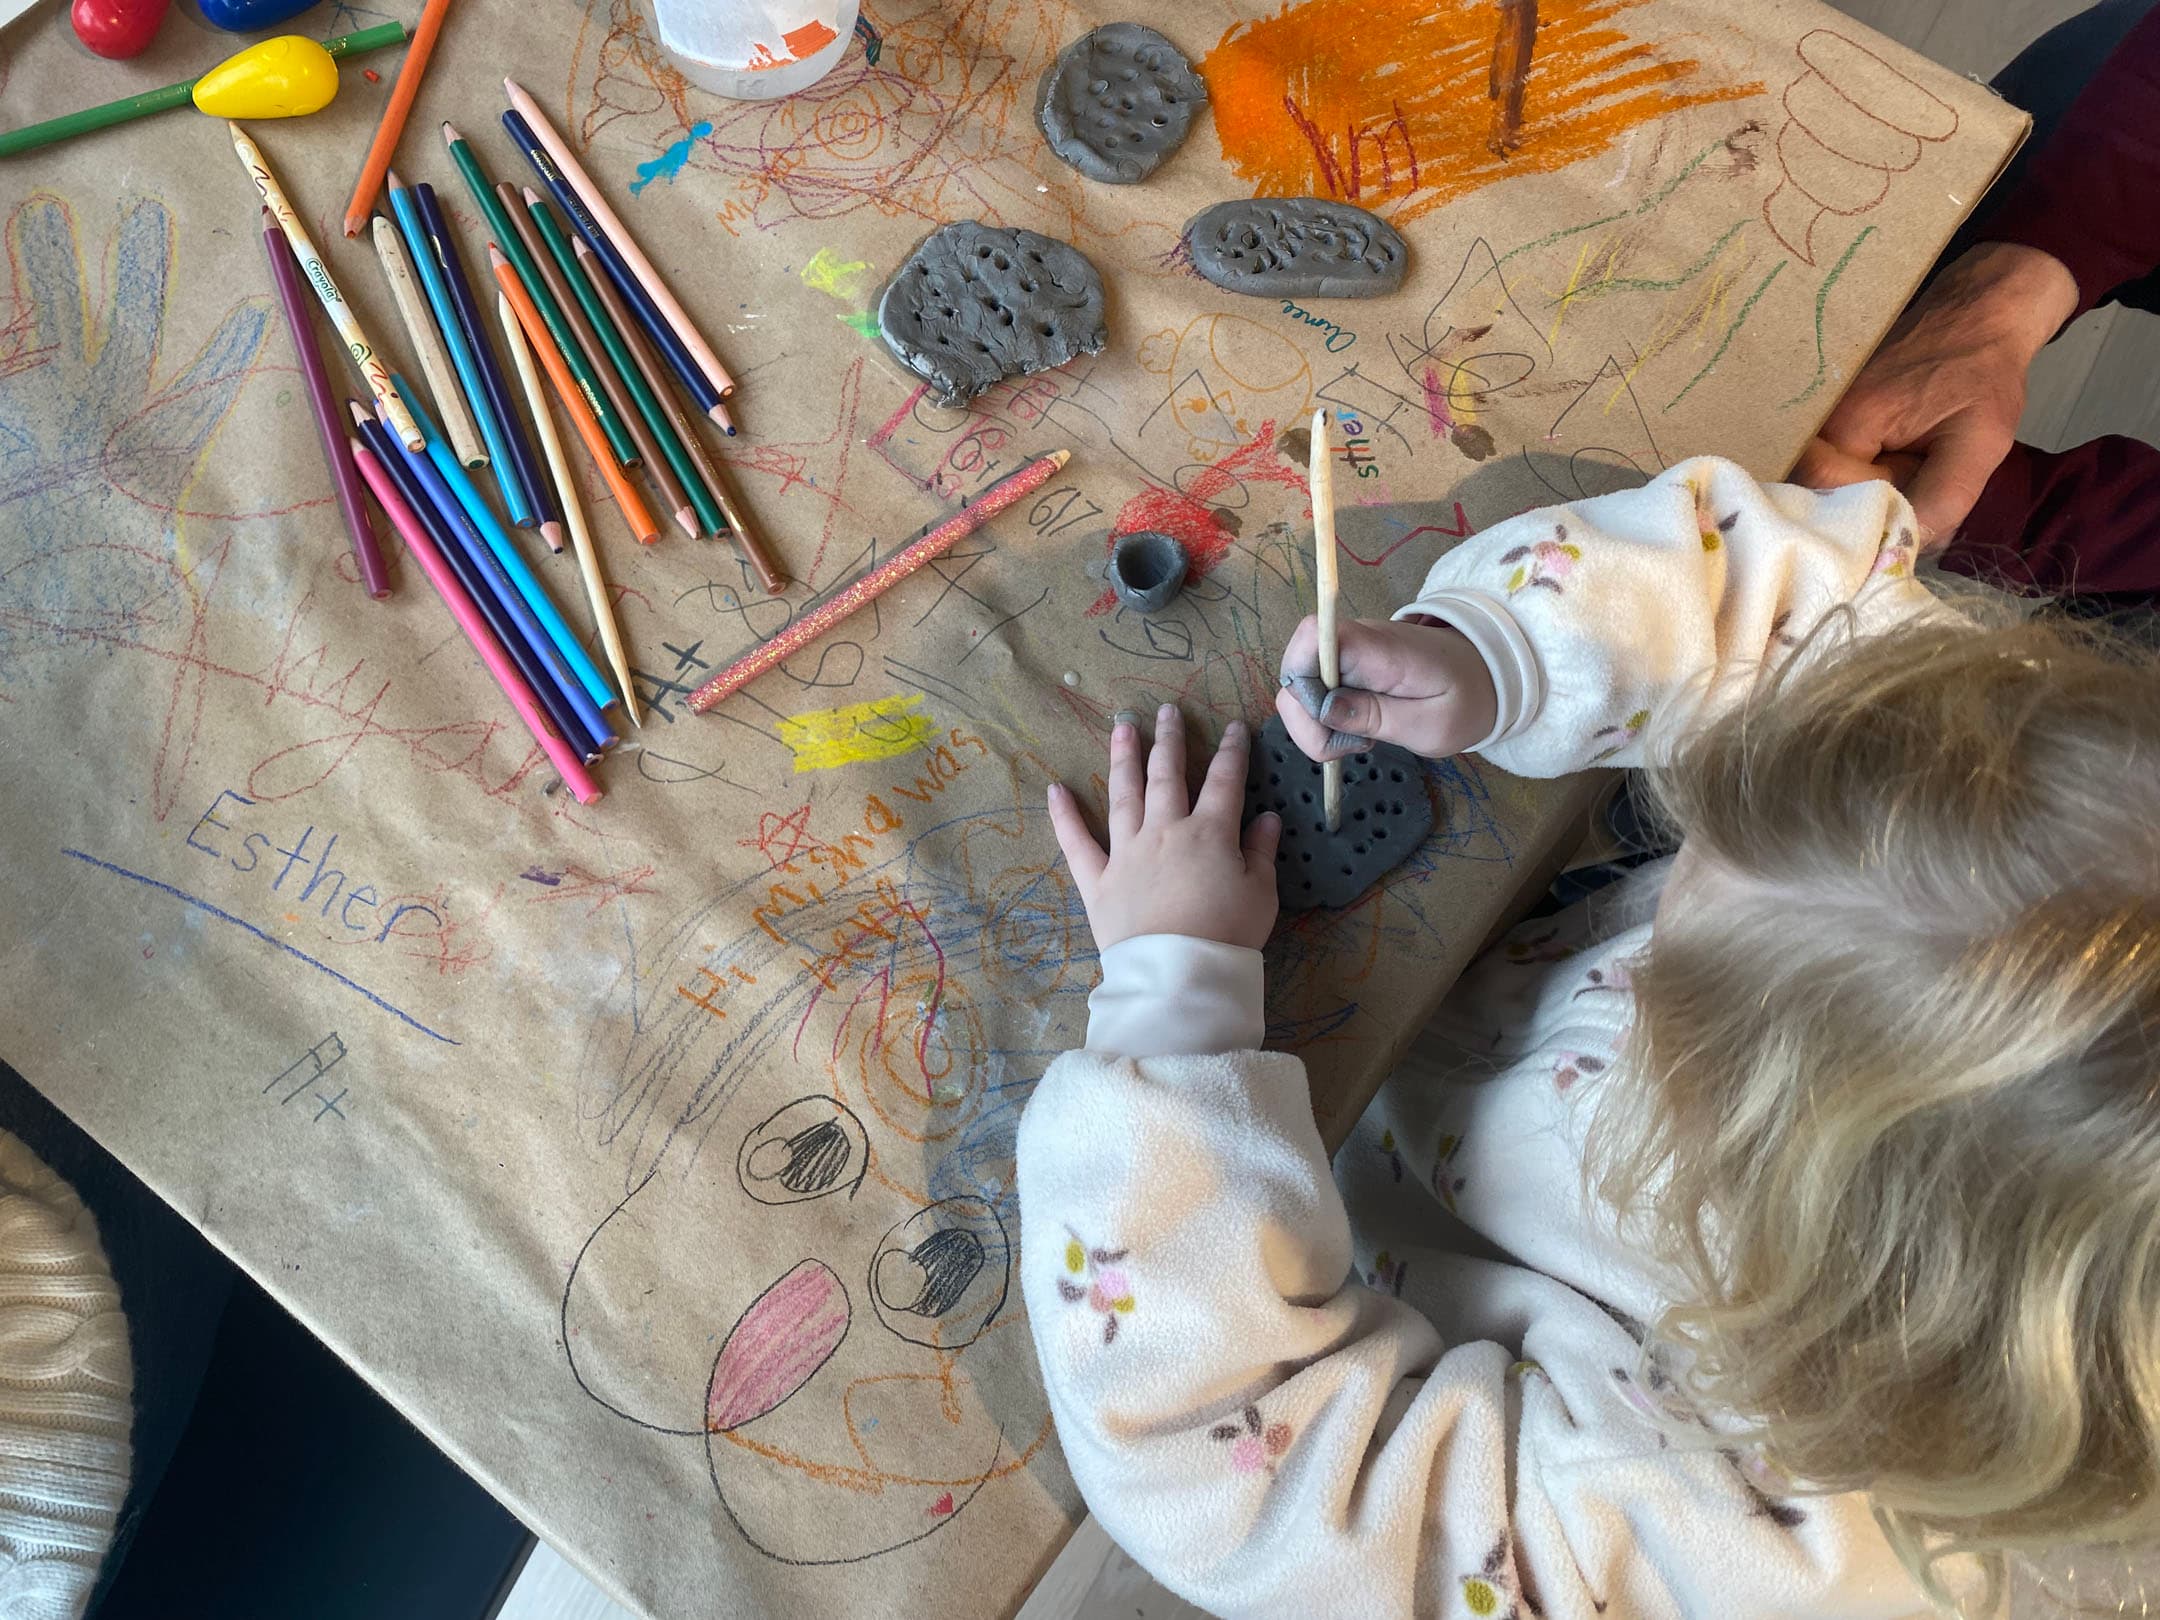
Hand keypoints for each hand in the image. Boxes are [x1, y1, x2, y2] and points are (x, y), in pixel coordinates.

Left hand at [1046, 705, 1280, 950]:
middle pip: (1167, 775)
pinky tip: (1055, 789)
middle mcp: (1165, 831)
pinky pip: (1076, 843)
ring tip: (1122, 727)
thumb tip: (1267, 817)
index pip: (1224, 781)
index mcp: (1209, 833)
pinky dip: (1064, 815)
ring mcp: (1127, 853)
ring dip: (1123, 757)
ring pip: (1124, 795)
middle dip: (1169, 740)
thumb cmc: (1227, 935)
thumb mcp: (1261, 894)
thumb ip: (1261, 852)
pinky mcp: (1097, 881)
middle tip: (1167, 711)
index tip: (1234, 728)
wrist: (1179, 975)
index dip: (1231, 752)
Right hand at [1274, 617, 1496, 761]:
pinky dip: (1324, 719)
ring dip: (1315, 724)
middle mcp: (1354, 641)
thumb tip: (1324, 709)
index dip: (1303, 683)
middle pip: (1294, 669)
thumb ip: (1378, 717)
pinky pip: (1313, 691)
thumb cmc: (1466, 700)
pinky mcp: (1344, 667)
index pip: (1312, 637)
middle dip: (1306, 720)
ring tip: (1360, 739)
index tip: (1333, 722)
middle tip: (1351, 746)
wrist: (1486, 675)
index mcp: (1379, 649)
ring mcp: (1346, 653)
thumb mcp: (1432, 726)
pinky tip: (1357, 730)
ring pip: (1298, 685)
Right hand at [1790, 242, 2077, 543]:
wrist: (1984, 310)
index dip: (1871, 513)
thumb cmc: (1984, 371)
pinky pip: (1840, 464)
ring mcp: (1821, 417)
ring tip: (1916, 458)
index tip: (1916, 497)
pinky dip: (1873, 470)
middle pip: (1825, 495)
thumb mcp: (1980, 442)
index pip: (1828, 498)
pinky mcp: (1831, 418)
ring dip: (1878, 486)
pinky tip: (1905, 452)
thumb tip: (1903, 553)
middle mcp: (1818, 421)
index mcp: (1846, 423)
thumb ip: (1942, 501)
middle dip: (1876, 500)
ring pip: (1834, 483)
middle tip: (1922, 471)